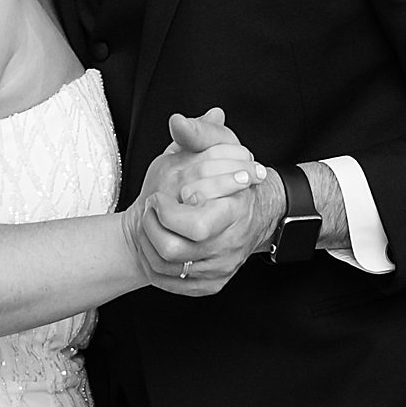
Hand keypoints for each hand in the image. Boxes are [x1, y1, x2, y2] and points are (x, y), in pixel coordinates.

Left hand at [126, 108, 270, 293]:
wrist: (255, 213)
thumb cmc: (233, 177)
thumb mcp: (219, 147)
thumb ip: (198, 133)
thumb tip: (178, 122)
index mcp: (234, 211)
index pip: (194, 225)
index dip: (168, 212)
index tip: (159, 197)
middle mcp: (230, 245)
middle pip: (174, 250)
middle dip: (152, 229)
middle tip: (151, 210)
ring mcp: (222, 267)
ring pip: (170, 268)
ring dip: (150, 244)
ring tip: (152, 222)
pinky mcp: (213, 284)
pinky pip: (175, 283)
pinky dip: (159, 265)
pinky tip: (159, 243)